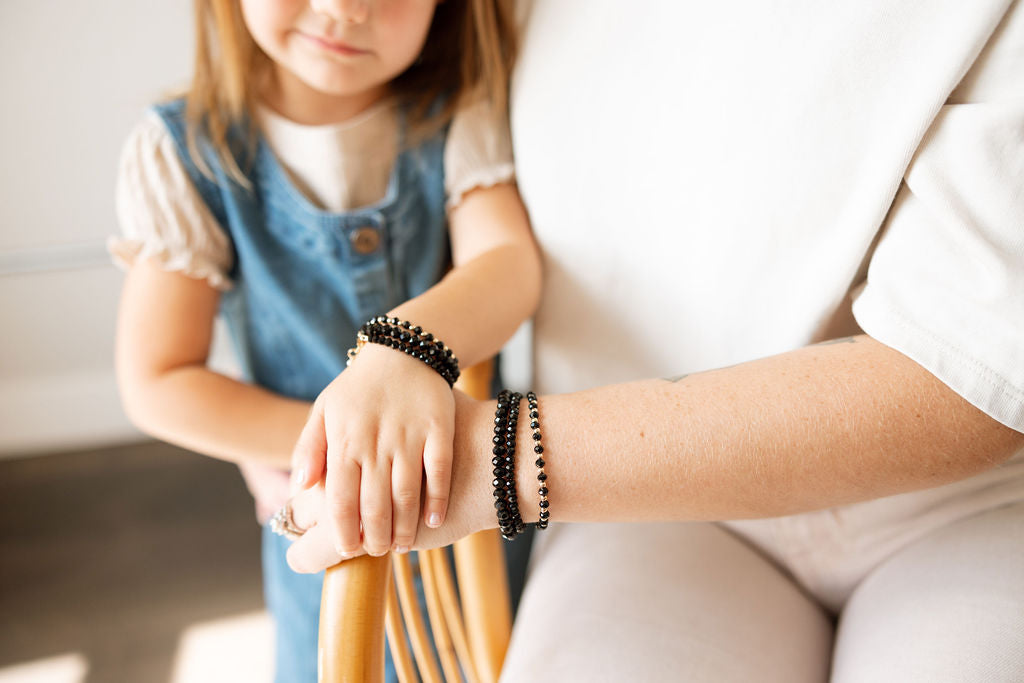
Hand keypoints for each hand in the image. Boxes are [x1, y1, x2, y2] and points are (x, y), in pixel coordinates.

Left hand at [286, 389, 493, 572]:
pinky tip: (434, 520)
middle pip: (374, 505)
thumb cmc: (359, 387)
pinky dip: (437, 499)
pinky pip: (439, 470)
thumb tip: (298, 488)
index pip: (340, 499)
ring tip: (401, 545)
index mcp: (345, 441)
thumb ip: (309, 448)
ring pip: (407, 494)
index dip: (343, 532)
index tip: (347, 550)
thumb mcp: (325, 409)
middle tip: (376, 552)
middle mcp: (376, 442)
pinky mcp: (439, 429)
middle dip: (374, 538)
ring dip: (405, 527)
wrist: (404, 351)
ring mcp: (409, 435)